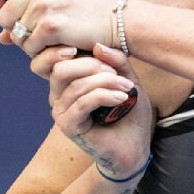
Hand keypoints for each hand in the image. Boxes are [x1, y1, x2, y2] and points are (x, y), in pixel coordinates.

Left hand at [0, 0, 118, 55]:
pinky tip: (58, 44)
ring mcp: (44, 4)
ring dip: (30, 43)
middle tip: (38, 31)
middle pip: (3, 16)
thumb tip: (1, 37)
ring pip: (16, 35)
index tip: (3, 7)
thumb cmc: (82, 9)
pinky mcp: (51, 25)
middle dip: (16, 29)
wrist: (114, 19)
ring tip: (51, 37)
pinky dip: (41, 51)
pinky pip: (30, 47)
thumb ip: (25, 10)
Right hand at [32, 43, 153, 178]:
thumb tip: (98, 46)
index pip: (61, 58)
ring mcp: (61, 111)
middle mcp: (59, 95)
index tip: (103, 53)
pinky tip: (121, 98)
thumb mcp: (127, 80)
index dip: (78, 50)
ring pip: (76, 86)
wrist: (134, 147)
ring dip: (105, 82)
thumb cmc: (129, 113)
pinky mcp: (68, 126)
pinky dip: (103, 96)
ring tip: (126, 88)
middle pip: (61, 68)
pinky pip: (82, 103)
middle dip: (91, 65)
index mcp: (68, 81)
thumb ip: (116, 62)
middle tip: (115, 73)